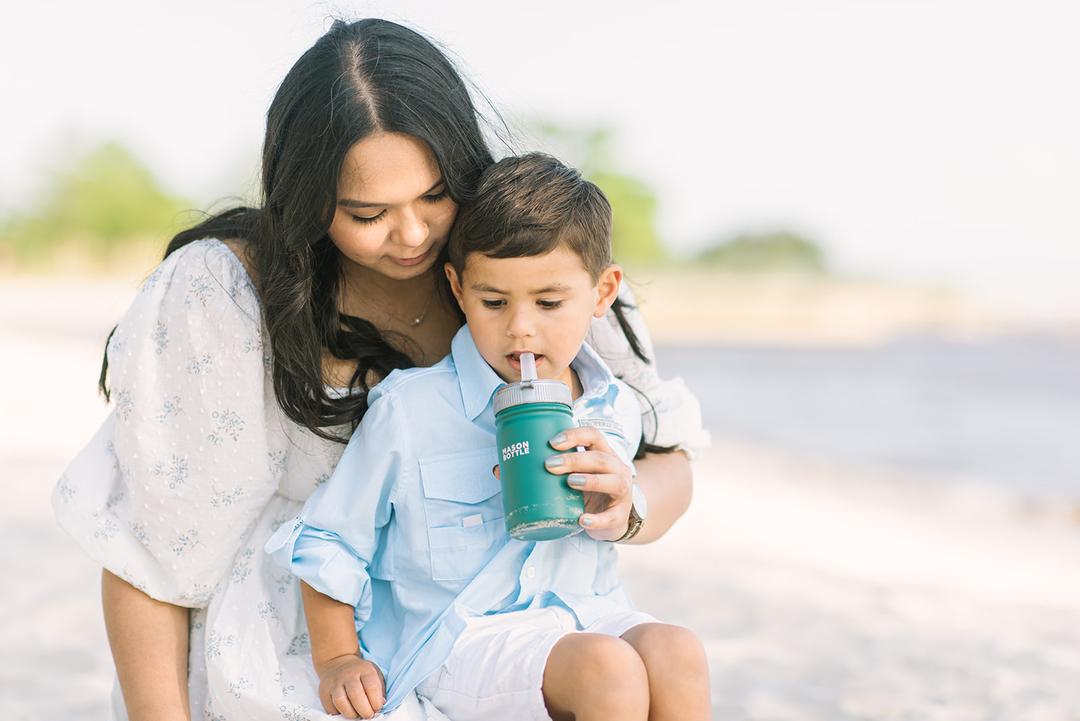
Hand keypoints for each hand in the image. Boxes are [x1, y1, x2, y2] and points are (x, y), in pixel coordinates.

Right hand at [315, 653, 385, 718]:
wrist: (337, 662)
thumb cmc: (360, 673)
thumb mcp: (374, 673)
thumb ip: (379, 688)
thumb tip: (380, 704)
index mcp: (364, 670)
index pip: (371, 687)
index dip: (376, 702)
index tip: (377, 708)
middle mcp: (348, 675)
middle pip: (355, 695)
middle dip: (364, 710)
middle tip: (368, 715)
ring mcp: (334, 683)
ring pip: (340, 702)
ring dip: (350, 713)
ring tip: (356, 714)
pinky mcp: (324, 691)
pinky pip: (330, 708)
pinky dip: (339, 713)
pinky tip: (345, 710)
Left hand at [546, 426, 632, 541]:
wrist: (613, 520)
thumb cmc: (590, 491)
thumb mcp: (577, 475)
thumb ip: (553, 470)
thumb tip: (504, 468)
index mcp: (604, 454)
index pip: (594, 436)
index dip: (575, 435)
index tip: (552, 442)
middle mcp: (617, 470)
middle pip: (601, 458)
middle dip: (575, 459)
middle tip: (550, 465)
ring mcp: (622, 493)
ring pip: (613, 482)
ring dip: (591, 480)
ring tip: (570, 482)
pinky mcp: (619, 516)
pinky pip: (610, 517)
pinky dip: (597, 519)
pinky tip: (582, 520)